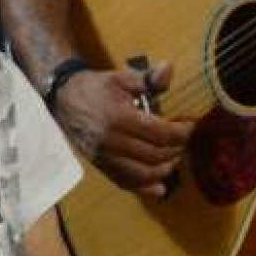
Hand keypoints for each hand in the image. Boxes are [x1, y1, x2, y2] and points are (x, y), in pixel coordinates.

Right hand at [53, 64, 191, 196]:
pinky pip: (125, 183)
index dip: (182, 133)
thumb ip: (147, 78)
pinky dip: (145, 188)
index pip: (161, 134)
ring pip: (143, 174)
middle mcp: (112, 142)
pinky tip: (160, 186)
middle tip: (183, 141)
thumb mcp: (122, 77)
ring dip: (164, 169)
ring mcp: (105, 157)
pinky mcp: (100, 166)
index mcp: (119, 118)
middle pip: (155, 155)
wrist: (64, 99)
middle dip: (176, 150)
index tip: (191, 125)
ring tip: (173, 157)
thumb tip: (169, 68)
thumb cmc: (96, 87)